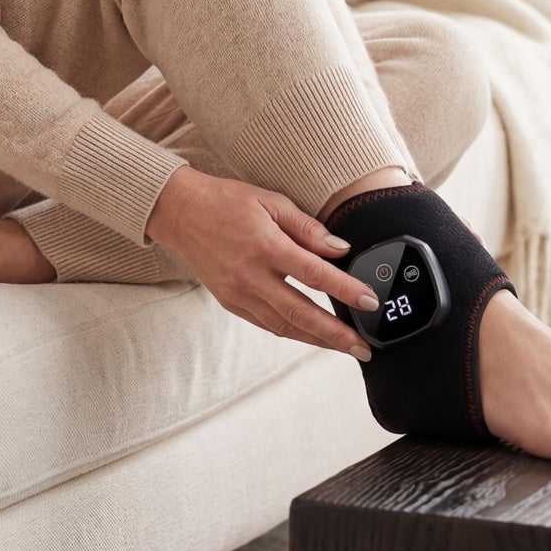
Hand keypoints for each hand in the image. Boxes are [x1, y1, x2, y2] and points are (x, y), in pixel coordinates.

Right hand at [146, 167, 375, 360]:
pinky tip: (310, 334)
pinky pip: (266, 324)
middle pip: (302, 313)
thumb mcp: (270, 202)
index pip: (314, 274)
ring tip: (344, 347)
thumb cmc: (227, 201)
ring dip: (317, 340)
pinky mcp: (230, 302)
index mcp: (265, 245)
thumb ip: (306, 227)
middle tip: (364, 348)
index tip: (369, 301)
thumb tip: (339, 248)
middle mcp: (251, 275)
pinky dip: (291, 332)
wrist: (181, 213)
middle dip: (337, 335)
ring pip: (285, 326)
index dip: (345, 290)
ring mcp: (239, 293)